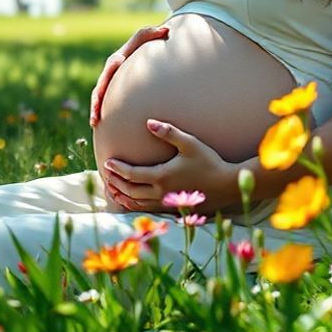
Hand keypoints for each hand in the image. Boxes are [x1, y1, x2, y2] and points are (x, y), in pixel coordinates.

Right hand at [89, 25, 169, 126]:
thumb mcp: (147, 35)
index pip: (111, 65)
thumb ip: (154, 33)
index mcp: (116, 59)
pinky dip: (103, 113)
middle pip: (100, 87)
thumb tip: (166, 31)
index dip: (110, 70)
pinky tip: (102, 127)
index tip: (108, 82)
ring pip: (99, 97)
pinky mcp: (113, 91)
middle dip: (96, 100)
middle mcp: (109, 72)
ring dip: (95, 109)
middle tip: (95, 113)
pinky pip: (106, 103)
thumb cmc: (144, 42)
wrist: (141, 51)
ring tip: (94, 123)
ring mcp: (110, 82)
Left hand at [101, 119, 236, 213]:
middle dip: (115, 182)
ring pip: (136, 203)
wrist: (226, 185)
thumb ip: (168, 132)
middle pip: (130, 190)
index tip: (107, 162)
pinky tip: (130, 201)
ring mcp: (166, 203)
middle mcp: (161, 192)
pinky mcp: (172, 208)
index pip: (132, 174)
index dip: (117, 169)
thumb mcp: (190, 143)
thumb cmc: (209, 162)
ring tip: (111, 189)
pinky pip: (147, 209)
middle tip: (105, 174)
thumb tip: (148, 122)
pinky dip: (134, 205)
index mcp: (162, 177)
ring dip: (122, 196)